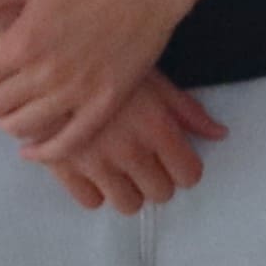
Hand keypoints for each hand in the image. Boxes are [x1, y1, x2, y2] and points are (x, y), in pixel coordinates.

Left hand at [0, 0, 192, 164]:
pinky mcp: (105, 104)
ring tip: (17, 109)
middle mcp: (46, 74)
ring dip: (11, 123)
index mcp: (22, 43)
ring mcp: (78, 92)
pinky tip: (33, 148)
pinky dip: (44, 152)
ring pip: (24, 128)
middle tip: (1, 87)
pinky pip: (67, 143)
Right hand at [40, 73, 228, 213]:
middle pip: (160, 194)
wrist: (46, 61)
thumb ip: (188, 111)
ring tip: (120, 171)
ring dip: (128, 191)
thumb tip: (220, 134)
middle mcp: (130, 150)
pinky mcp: (63, 168)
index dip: (184, 170)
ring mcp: (96, 162)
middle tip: (146, 165)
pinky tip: (93, 170)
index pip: (189, 174)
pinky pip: (90, 201)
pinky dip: (94, 190)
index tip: (174, 162)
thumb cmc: (104, 64)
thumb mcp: (153, 79)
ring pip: (127, 204)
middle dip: (157, 181)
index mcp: (157, 127)